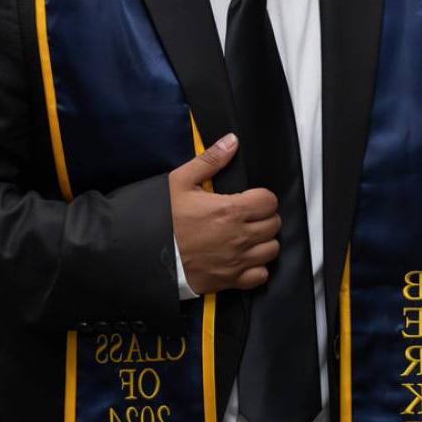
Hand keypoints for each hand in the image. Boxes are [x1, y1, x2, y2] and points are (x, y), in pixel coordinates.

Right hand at [167, 134, 279, 295]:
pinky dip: (257, 267)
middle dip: (264, 217)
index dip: (262, 197)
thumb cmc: (164, 219)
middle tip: (249, 216)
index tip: (251, 199)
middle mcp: (239, 237)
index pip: (269, 201)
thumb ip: (210, 160)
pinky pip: (260, 275)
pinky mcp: (230, 280)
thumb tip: (231, 142)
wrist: (147, 254)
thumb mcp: (181, 181)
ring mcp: (237, 260)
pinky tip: (245, 258)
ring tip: (248, 236)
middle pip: (273, 224)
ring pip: (271, 249)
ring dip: (263, 241)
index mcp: (230, 210)